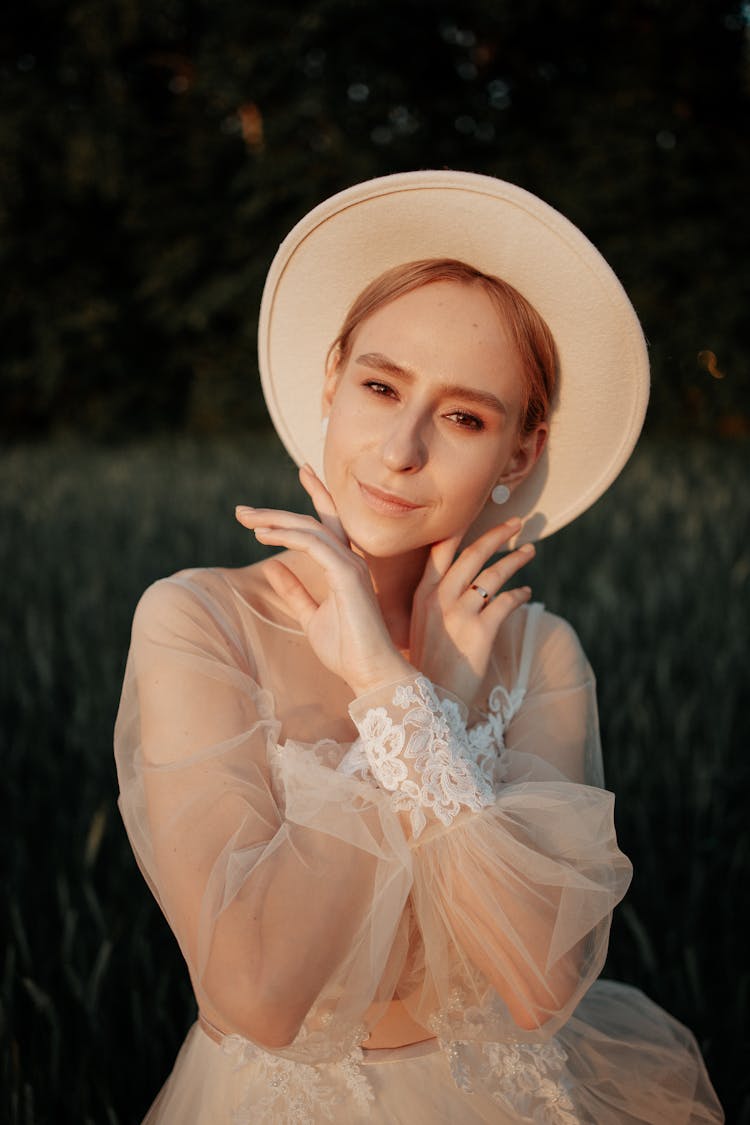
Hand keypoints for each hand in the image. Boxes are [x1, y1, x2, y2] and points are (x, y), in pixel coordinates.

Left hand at [235, 466, 411, 696]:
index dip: (317, 493)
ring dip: (274, 521)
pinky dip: (286, 535)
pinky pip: (313, 544)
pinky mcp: (346, 575)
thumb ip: (294, 591)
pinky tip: (262, 536)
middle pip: (313, 520)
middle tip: (242, 510)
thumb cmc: (347, 651)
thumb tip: (271, 569)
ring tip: (245, 520)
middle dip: (276, 513)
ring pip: (309, 528)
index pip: (329, 522)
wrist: (370, 674)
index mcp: (345, 567)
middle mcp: (351, 560)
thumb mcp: (311, 616)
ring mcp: (351, 565)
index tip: (302, 470)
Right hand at [409, 520, 534, 705]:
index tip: (475, 513)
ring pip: (493, 574)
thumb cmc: (426, 667)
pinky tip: (526, 592)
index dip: (459, 529)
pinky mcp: (481, 632)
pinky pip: (506, 602)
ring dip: (515, 559)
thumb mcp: (419, 629)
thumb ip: (433, 604)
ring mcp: (460, 614)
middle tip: (516, 522)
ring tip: (529, 550)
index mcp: (422, 595)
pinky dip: (519, 594)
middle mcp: (439, 599)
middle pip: (472, 554)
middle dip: (497, 534)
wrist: (430, 702)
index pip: (440, 551)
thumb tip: (453, 586)